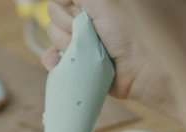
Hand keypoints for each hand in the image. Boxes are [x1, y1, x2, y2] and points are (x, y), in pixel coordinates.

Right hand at [41, 0, 175, 116]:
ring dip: (67, 44)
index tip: (82, 15)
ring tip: (87, 51)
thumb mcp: (103, 4)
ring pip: (53, 37)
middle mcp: (79, 23)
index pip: (59, 2)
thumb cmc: (125, 34)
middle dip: (68, 26)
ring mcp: (75, 44)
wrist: (136, 70)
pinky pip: (50, 59)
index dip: (65, 7)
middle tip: (90, 34)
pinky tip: (61, 62)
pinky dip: (52, 60)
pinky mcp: (73, 64)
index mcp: (87, 7)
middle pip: (53, 18)